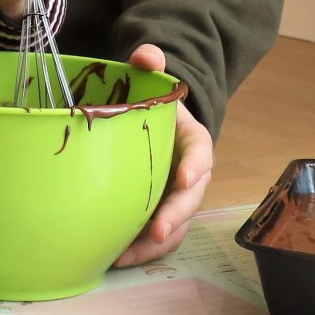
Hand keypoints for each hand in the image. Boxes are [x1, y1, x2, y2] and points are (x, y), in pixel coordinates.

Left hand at [112, 44, 212, 266]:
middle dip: (176, 216)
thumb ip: (150, 64)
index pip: (201, 154)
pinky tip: (113, 258)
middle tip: (158, 230)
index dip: (195, 166)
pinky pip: (155, 239)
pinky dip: (139, 251)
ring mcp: (175, 200)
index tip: (184, 178)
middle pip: (190, 199)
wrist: (150, 127)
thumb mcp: (152, 81)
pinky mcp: (158, 216)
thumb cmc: (151, 105)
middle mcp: (190, 175)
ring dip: (154, 244)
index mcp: (193, 142)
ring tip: (126, 255)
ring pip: (175, 227)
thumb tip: (146, 55)